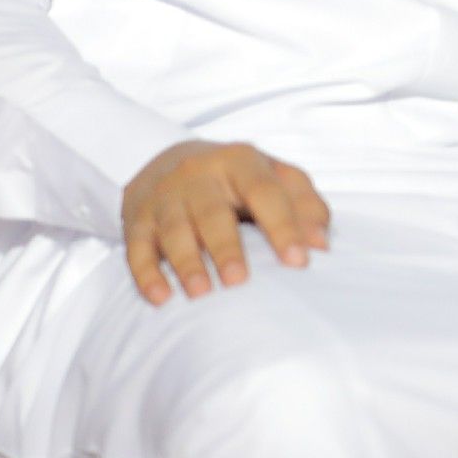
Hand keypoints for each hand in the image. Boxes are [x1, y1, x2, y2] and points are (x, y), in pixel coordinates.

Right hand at [121, 140, 331, 305]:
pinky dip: (147, 274)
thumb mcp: (274, 176)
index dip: (283, 225)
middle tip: (238, 281)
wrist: (169, 159)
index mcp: (241, 161)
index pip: (265, 192)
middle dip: (226, 247)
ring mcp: (164, 197)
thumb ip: (305, 203)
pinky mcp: (137, 220)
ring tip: (202, 293)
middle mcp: (199, 175)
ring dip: (187, 263)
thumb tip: (321, 244)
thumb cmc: (238, 179)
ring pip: (174, 230)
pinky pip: (137, 247)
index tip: (299, 261)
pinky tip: (161, 298)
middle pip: (213, 211)